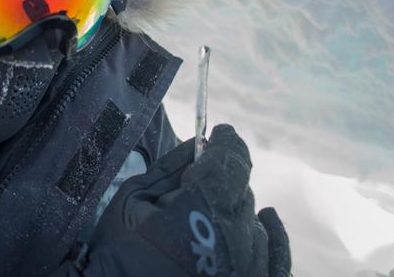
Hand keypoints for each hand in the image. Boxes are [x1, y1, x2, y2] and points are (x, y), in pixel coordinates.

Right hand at [23, 0, 50, 21]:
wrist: (47, 24)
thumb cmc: (39, 19)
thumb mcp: (31, 13)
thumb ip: (27, 7)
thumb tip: (24, 2)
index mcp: (40, 2)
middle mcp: (44, 2)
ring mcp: (45, 5)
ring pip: (38, 0)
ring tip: (28, 0)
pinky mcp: (46, 9)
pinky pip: (40, 2)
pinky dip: (35, 2)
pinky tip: (33, 5)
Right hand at [85, 125, 290, 276]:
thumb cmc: (117, 251)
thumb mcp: (133, 199)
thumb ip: (171, 168)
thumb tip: (198, 144)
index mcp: (199, 211)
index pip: (229, 163)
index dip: (226, 142)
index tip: (221, 132)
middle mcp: (232, 241)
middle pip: (240, 192)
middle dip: (219, 181)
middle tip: (193, 184)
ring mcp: (246, 269)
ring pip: (252, 220)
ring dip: (231, 210)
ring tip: (202, 217)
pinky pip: (276, 257)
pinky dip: (273, 235)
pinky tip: (267, 219)